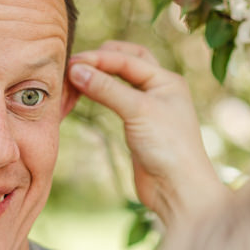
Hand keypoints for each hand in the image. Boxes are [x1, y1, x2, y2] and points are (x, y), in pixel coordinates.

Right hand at [67, 41, 225, 226]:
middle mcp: (159, 90)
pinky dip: (99, 95)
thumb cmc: (169, 148)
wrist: (177, 190)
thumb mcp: (138, 111)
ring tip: (73, 80)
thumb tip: (75, 69)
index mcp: (166, 80)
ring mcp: (148, 108)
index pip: (127, 59)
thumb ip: (107, 89)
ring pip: (119, 82)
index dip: (98, 59)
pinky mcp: (137, 127)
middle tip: (73, 65)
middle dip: (100, 60)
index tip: (71, 64)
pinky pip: (115, 102)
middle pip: (126, 63)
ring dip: (98, 77)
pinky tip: (84, 96)